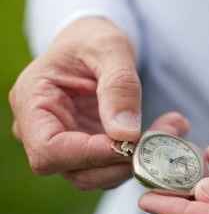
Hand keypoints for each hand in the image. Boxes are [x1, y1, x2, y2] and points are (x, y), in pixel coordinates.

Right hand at [9, 17, 189, 189]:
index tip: (128, 144)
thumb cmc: (93, 38)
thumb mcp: (109, 48)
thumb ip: (118, 87)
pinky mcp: (86, 150)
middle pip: (74, 171)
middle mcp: (41, 130)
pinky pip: (110, 167)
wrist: (93, 45)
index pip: (48, 149)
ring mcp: (64, 144)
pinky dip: (138, 158)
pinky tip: (164, 135)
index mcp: (32, 101)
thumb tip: (126, 134)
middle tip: (163, 138)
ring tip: (171, 130)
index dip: (88, 154)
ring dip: (134, 162)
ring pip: (95, 176)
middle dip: (120, 162)